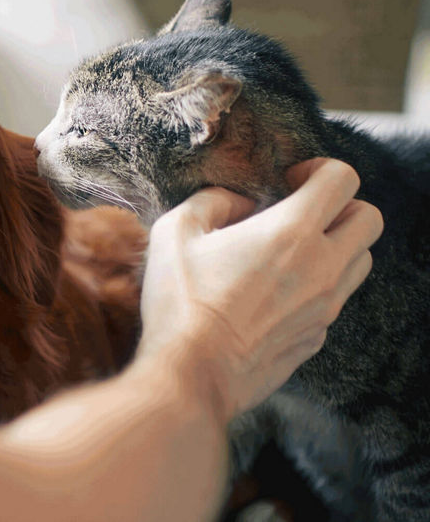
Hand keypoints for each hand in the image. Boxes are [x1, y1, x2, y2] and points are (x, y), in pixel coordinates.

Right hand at [136, 158, 382, 421]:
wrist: (193, 375)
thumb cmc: (181, 302)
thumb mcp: (174, 231)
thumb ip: (211, 201)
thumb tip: (237, 202)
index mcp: (291, 232)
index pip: (342, 179)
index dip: (319, 169)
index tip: (288, 181)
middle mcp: (322, 268)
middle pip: (370, 219)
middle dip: (341, 206)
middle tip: (300, 213)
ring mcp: (325, 308)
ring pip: (360, 262)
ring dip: (336, 247)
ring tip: (289, 253)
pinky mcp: (316, 339)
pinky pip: (334, 301)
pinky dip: (316, 287)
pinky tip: (273, 294)